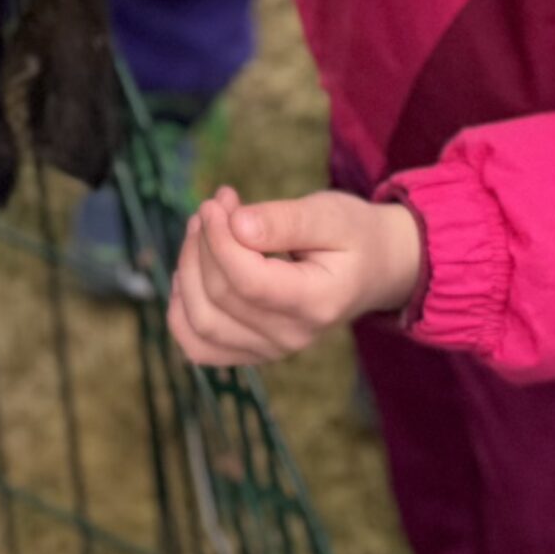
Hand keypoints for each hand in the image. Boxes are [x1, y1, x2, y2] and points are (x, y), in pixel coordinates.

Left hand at [164, 188, 424, 366]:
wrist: (372, 271)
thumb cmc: (353, 235)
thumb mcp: (330, 214)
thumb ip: (284, 220)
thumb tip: (235, 225)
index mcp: (317, 303)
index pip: (248, 281)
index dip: (220, 239)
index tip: (218, 201)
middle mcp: (292, 337)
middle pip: (219, 297)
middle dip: (204, 243)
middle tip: (215, 204)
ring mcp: (270, 352)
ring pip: (200, 323)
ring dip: (187, 270)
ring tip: (201, 229)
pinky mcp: (252, 352)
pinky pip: (198, 346)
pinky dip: (182, 310)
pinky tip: (190, 272)